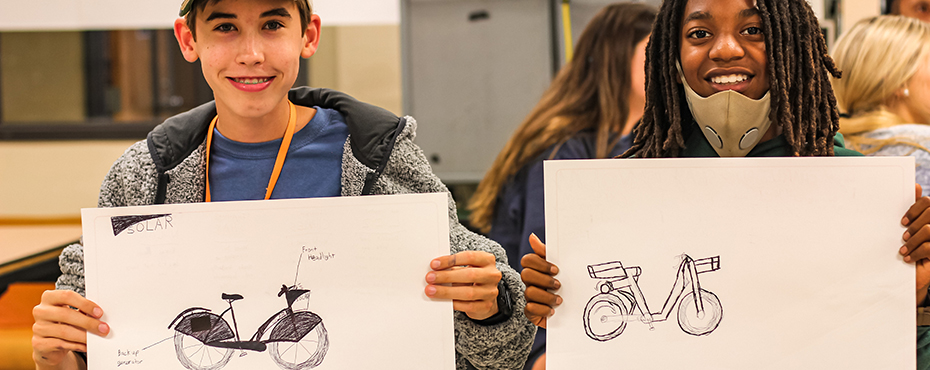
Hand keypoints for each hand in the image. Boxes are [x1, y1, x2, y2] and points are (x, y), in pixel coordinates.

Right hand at [32, 290, 108, 368]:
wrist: (51, 345)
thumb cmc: (65, 324)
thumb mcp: (73, 314)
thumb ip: (83, 311)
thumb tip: (99, 316)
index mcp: (49, 298)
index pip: (67, 296)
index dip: (85, 304)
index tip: (99, 312)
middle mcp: (41, 311)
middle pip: (66, 314)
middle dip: (88, 322)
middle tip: (103, 328)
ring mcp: (38, 327)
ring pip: (64, 331)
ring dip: (84, 336)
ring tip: (96, 338)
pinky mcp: (39, 343)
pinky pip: (60, 344)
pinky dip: (76, 345)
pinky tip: (85, 346)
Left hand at [425, 251, 501, 319]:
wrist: (485, 296)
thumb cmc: (471, 278)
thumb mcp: (465, 268)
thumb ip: (453, 267)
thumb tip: (433, 270)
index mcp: (487, 260)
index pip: (469, 257)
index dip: (450, 260)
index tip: (434, 264)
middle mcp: (492, 275)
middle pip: (469, 274)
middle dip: (447, 276)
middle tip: (430, 278)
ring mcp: (491, 291)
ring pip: (469, 292)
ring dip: (447, 291)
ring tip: (432, 290)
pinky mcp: (487, 306)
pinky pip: (469, 306)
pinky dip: (454, 303)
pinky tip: (443, 301)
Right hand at [521, 233, 560, 328]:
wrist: (571, 309)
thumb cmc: (564, 283)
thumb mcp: (559, 266)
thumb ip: (546, 252)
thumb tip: (532, 236)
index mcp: (536, 269)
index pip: (527, 260)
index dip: (541, 264)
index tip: (556, 270)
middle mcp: (530, 282)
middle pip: (526, 274)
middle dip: (544, 280)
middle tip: (558, 285)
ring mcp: (529, 296)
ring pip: (529, 292)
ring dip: (547, 296)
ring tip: (559, 300)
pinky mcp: (531, 312)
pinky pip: (529, 309)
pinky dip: (543, 310)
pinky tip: (553, 311)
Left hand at [901, 184, 929, 305]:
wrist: (913, 276)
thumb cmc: (909, 249)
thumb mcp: (909, 229)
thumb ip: (913, 210)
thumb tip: (915, 185)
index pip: (928, 202)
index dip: (914, 209)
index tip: (902, 222)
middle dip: (914, 225)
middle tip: (903, 236)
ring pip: (929, 229)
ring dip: (913, 241)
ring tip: (904, 249)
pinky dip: (916, 252)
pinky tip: (908, 258)